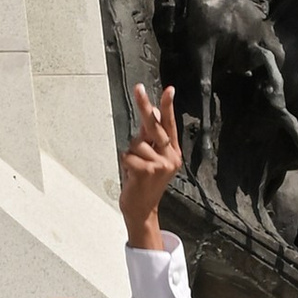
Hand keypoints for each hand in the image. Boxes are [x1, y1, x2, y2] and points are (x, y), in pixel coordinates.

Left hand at [119, 83, 181, 249]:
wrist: (142, 210)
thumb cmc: (143, 182)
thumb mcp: (150, 159)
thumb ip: (151, 139)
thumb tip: (151, 113)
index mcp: (173, 152)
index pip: (170, 125)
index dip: (168, 107)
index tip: (169, 89)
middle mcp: (171, 157)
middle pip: (154, 126)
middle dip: (145, 106)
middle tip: (138, 87)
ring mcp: (160, 165)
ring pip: (135, 143)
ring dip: (130, 155)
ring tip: (134, 170)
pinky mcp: (147, 171)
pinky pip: (127, 155)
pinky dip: (125, 164)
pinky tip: (131, 176)